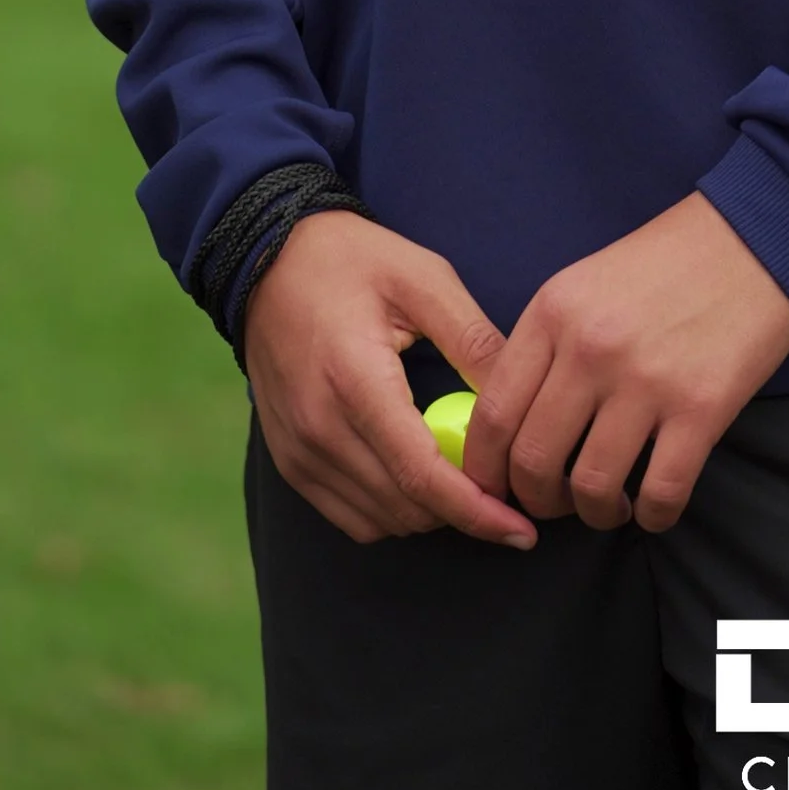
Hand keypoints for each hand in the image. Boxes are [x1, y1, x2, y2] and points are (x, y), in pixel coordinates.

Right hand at [242, 210, 534, 548]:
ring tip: (467, 481)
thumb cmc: (352, 260)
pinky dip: (391, 512)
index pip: (422, 476)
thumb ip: (472, 339)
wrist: (266, 259)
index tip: (521, 530)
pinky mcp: (289, 461)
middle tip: (505, 491)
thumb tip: (520, 399)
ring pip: (380, 522)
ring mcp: (299, 452)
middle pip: (406, 509)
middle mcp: (320, 429)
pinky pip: (349, 515)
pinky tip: (419, 477)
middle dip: (463, 513)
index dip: (477, 512)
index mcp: (355, 382)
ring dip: (429, 514)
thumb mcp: (423, 278)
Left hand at [463, 191, 788, 533]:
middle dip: (538, 501)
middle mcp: (590, 347)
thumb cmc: (669, 260)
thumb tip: (513, 424)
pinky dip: (653, 516)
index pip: (493, 414)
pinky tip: (655, 505)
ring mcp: (646, 379)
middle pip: (533, 460)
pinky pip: (661, 493)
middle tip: (557, 505)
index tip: (499, 488)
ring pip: (592, 487)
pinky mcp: (701, 406)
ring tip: (612, 504)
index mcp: (554, 311)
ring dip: (596, 513)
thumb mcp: (586, 284)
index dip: (486, 469)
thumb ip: (546, 346)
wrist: (757, 232)